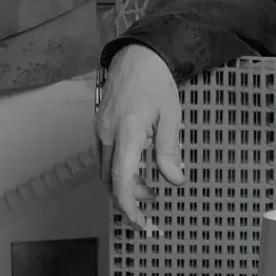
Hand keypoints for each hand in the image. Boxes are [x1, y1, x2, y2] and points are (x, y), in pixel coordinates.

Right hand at [97, 45, 185, 232]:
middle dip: (129, 197)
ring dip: (124, 183)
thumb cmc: (157, 80)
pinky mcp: (100, 125)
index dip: (129, 205)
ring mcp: (101, 129)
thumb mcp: (171, 116)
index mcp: (127, 132)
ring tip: (150, 187)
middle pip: (110, 180)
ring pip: (105, 170)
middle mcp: (108, 133)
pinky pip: (105, 156)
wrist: (139, 54)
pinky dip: (119, 169)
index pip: (122, 179)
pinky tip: (138, 166)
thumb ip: (169, 151)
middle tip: (153, 203)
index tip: (140, 222)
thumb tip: (174, 179)